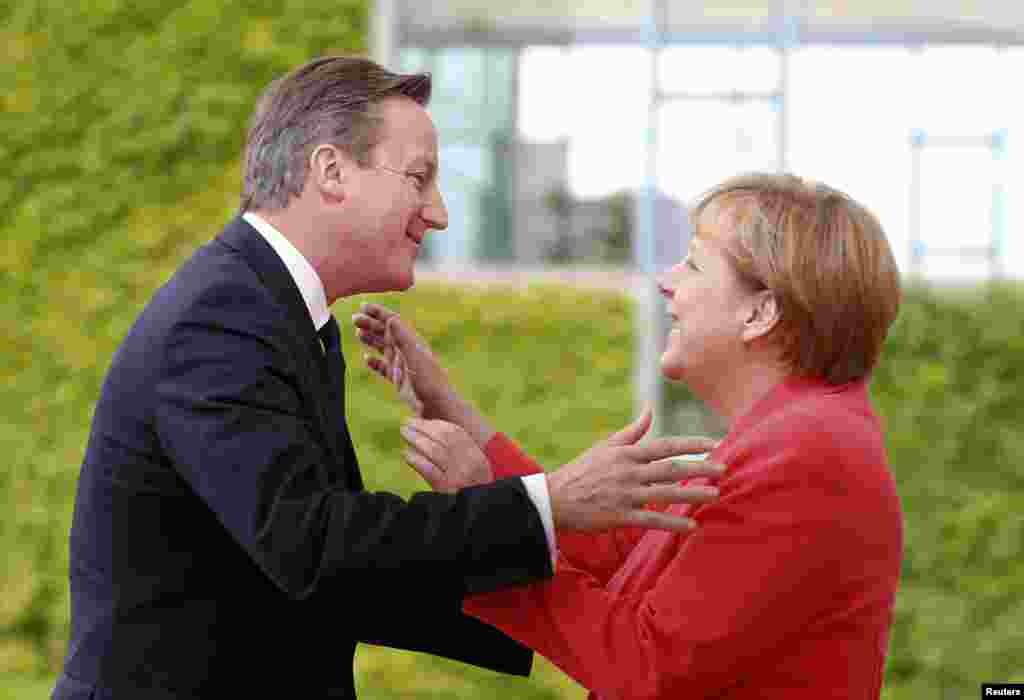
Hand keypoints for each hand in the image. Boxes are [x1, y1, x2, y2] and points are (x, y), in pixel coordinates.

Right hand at [354, 304, 496, 445]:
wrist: (436, 405)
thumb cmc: (428, 380)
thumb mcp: (414, 356)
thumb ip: (403, 337)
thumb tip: (391, 318)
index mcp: (411, 341)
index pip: (393, 322)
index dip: (379, 313)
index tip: (363, 306)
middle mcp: (406, 351)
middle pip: (386, 333)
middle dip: (371, 324)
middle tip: (354, 319)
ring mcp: (402, 365)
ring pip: (384, 347)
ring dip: (371, 339)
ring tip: (358, 333)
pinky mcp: (399, 379)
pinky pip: (384, 367)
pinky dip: (375, 362)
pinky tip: (366, 359)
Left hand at [400, 418, 492, 493]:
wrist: (478, 515)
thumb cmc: (471, 492)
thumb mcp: (474, 470)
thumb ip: (459, 454)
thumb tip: (431, 433)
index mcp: (477, 455)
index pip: (455, 432)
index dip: (434, 424)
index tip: (420, 421)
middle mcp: (470, 463)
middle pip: (443, 438)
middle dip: (422, 427)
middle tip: (406, 423)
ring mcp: (459, 476)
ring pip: (435, 450)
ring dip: (416, 439)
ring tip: (403, 433)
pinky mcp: (447, 489)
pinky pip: (429, 470)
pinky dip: (416, 459)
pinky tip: (405, 454)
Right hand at [546, 408, 722, 532]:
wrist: (555, 498)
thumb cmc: (582, 470)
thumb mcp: (606, 446)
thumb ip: (632, 431)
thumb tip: (650, 409)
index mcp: (626, 453)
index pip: (665, 446)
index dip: (691, 444)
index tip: (715, 444)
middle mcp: (629, 472)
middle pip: (671, 468)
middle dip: (700, 468)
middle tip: (725, 469)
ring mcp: (625, 494)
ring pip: (666, 493)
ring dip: (693, 494)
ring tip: (716, 495)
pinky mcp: (620, 516)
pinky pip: (651, 520)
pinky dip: (672, 523)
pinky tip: (692, 525)